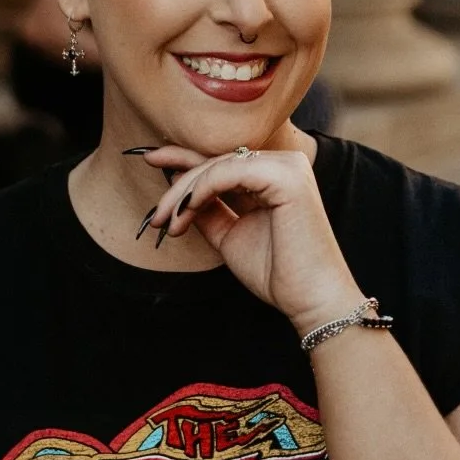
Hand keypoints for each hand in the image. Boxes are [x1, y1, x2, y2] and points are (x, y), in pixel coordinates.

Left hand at [140, 144, 360, 331]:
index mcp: (274, 175)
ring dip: (185, 192)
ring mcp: (288, 167)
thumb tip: (175, 186)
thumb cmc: (276, 273)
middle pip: (217, 161)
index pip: (222, 161)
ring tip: (168, 222)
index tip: (150, 160)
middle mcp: (284, 164)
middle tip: (156, 215)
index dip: (184, 159)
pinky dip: (202, 189)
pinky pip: (230, 172)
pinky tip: (186, 211)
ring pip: (219, 165)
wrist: (309, 300)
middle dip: (178, 184)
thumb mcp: (229, 234)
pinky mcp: (287, 177)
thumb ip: (206, 209)